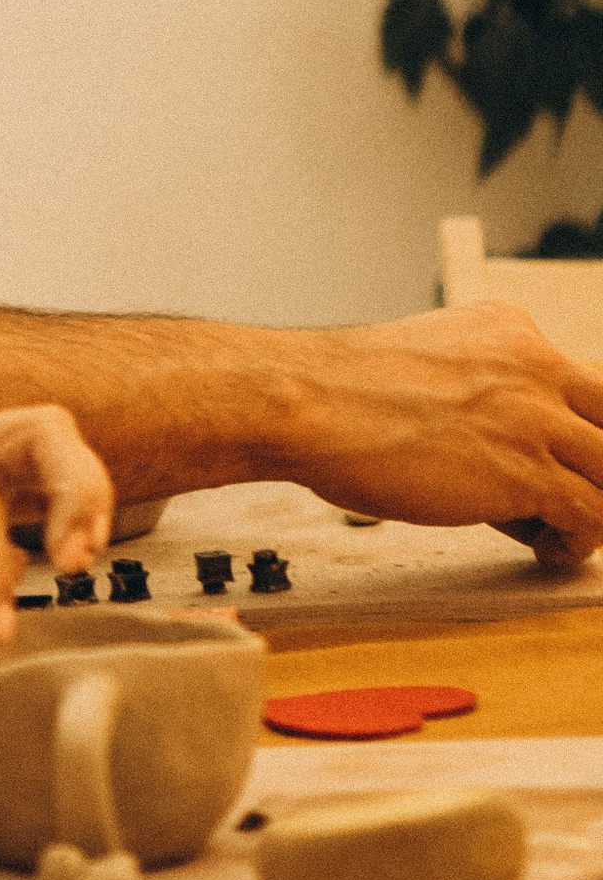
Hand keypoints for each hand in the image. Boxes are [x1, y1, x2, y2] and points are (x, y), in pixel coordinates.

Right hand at [272, 306, 602, 562]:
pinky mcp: (525, 470)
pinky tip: (547, 549)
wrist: (306, 403)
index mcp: (512, 331)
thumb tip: (513, 460)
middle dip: (598, 468)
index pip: (587, 387)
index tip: (566, 466)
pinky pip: (592, 517)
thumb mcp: (434, 366)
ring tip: (561, 532)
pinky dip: (577, 543)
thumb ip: (484, 395)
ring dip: (594, 513)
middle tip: (575, 498)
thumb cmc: (345, 395)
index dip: (581, 437)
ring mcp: (533, 416)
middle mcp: (534, 364)